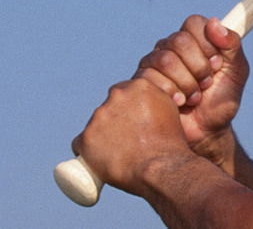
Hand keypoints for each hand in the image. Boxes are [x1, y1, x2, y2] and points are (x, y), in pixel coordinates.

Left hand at [72, 77, 192, 196]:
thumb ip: (156, 101)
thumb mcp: (171, 110)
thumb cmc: (170, 143)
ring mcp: (98, 117)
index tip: (133, 121)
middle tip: (127, 138)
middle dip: (115, 120)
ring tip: (119, 153)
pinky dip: (88, 152)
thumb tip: (146, 104)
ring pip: (95, 126)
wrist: (161, 167)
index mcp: (139, 86)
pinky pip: (80, 144)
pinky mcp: (85, 138)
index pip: (126, 92)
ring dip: (102, 135)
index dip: (129, 108)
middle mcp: (116, 96)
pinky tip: (102, 160)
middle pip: (109, 107)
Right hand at [133, 15, 248, 161]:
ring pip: (165, 60)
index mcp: (194, 39)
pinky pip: (151, 79)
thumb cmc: (222, 100)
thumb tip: (215, 22)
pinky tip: (180, 103)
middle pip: (179, 40)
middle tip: (206, 83)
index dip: (207, 43)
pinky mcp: (142, 82)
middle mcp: (171, 47)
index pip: (194, 23)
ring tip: (195, 96)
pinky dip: (172, 94)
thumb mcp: (237, 72)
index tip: (217, 64)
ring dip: (187, 83)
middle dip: (199, 67)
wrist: (207, 131)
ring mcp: (153, 63)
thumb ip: (232, 45)